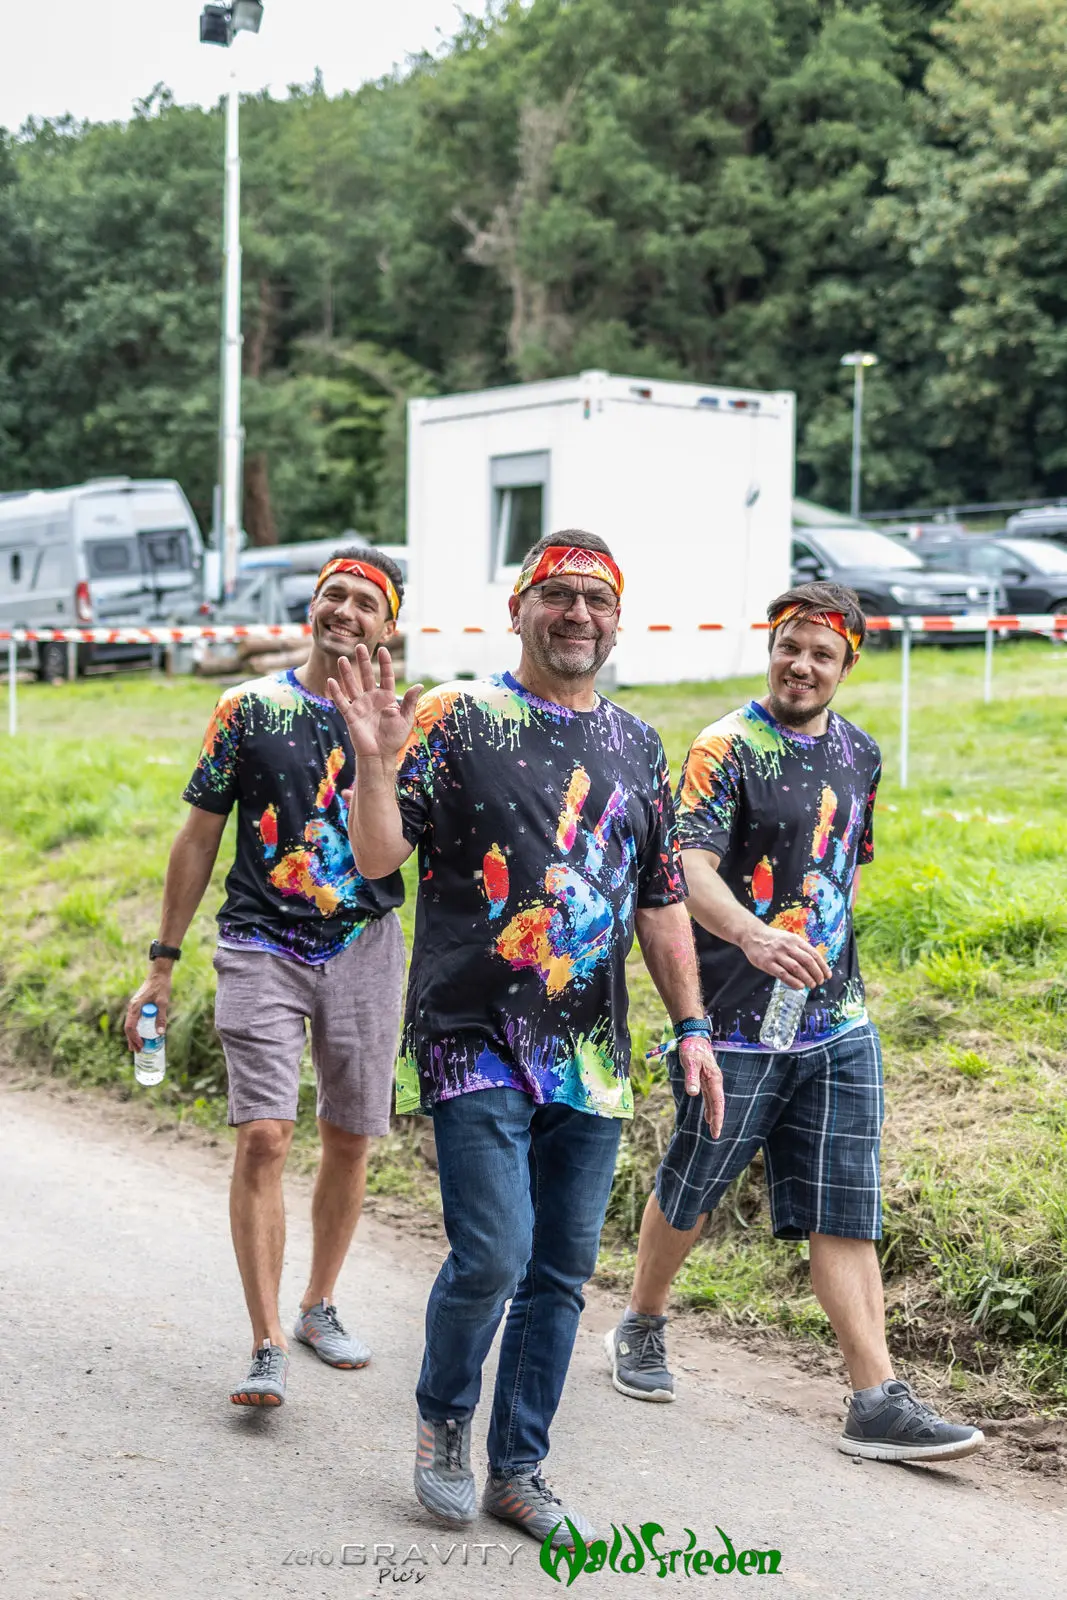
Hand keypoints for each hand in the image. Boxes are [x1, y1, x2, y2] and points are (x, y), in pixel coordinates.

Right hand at [124, 968, 172, 1050]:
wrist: (159, 973)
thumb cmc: (161, 986)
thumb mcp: (163, 1002)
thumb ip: (161, 1017)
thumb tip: (160, 1034)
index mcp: (135, 1007)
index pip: (130, 1027)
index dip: (134, 1038)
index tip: (141, 1046)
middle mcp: (132, 1008)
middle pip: (128, 1028)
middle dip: (132, 1040)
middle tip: (138, 1051)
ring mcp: (134, 1006)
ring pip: (130, 1025)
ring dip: (133, 1036)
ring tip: (136, 1047)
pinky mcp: (138, 1005)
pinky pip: (134, 1020)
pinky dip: (136, 1029)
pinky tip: (140, 1035)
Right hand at [327, 645, 422, 763]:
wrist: (380, 755)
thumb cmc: (394, 738)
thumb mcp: (406, 719)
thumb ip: (410, 702)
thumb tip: (419, 685)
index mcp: (387, 698)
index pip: (386, 676)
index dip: (385, 663)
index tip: (383, 649)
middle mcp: (373, 699)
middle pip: (367, 676)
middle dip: (363, 661)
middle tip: (360, 646)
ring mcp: (360, 706)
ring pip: (352, 685)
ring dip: (347, 673)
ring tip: (341, 658)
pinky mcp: (350, 715)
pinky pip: (342, 701)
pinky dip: (336, 692)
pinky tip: (331, 680)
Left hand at [679, 1035, 723, 1138]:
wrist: (694, 1037)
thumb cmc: (692, 1049)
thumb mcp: (690, 1062)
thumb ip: (691, 1078)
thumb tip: (693, 1094)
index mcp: (714, 1079)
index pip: (717, 1102)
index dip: (717, 1117)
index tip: (716, 1131)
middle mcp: (715, 1082)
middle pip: (718, 1104)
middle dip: (717, 1120)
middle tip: (716, 1136)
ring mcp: (711, 1081)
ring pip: (714, 1102)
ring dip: (714, 1115)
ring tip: (713, 1130)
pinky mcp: (706, 1079)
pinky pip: (710, 1097)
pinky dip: (710, 1107)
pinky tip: (708, 1116)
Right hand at [740, 924, 830, 989]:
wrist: (752, 934)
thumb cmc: (773, 939)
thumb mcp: (788, 938)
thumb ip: (800, 949)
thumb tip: (815, 964)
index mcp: (795, 940)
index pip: (813, 954)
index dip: (823, 966)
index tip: (828, 975)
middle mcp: (787, 946)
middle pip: (807, 961)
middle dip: (817, 973)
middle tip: (820, 982)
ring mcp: (777, 955)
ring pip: (797, 968)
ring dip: (807, 978)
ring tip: (812, 985)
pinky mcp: (767, 963)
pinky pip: (783, 974)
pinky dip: (793, 981)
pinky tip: (800, 986)